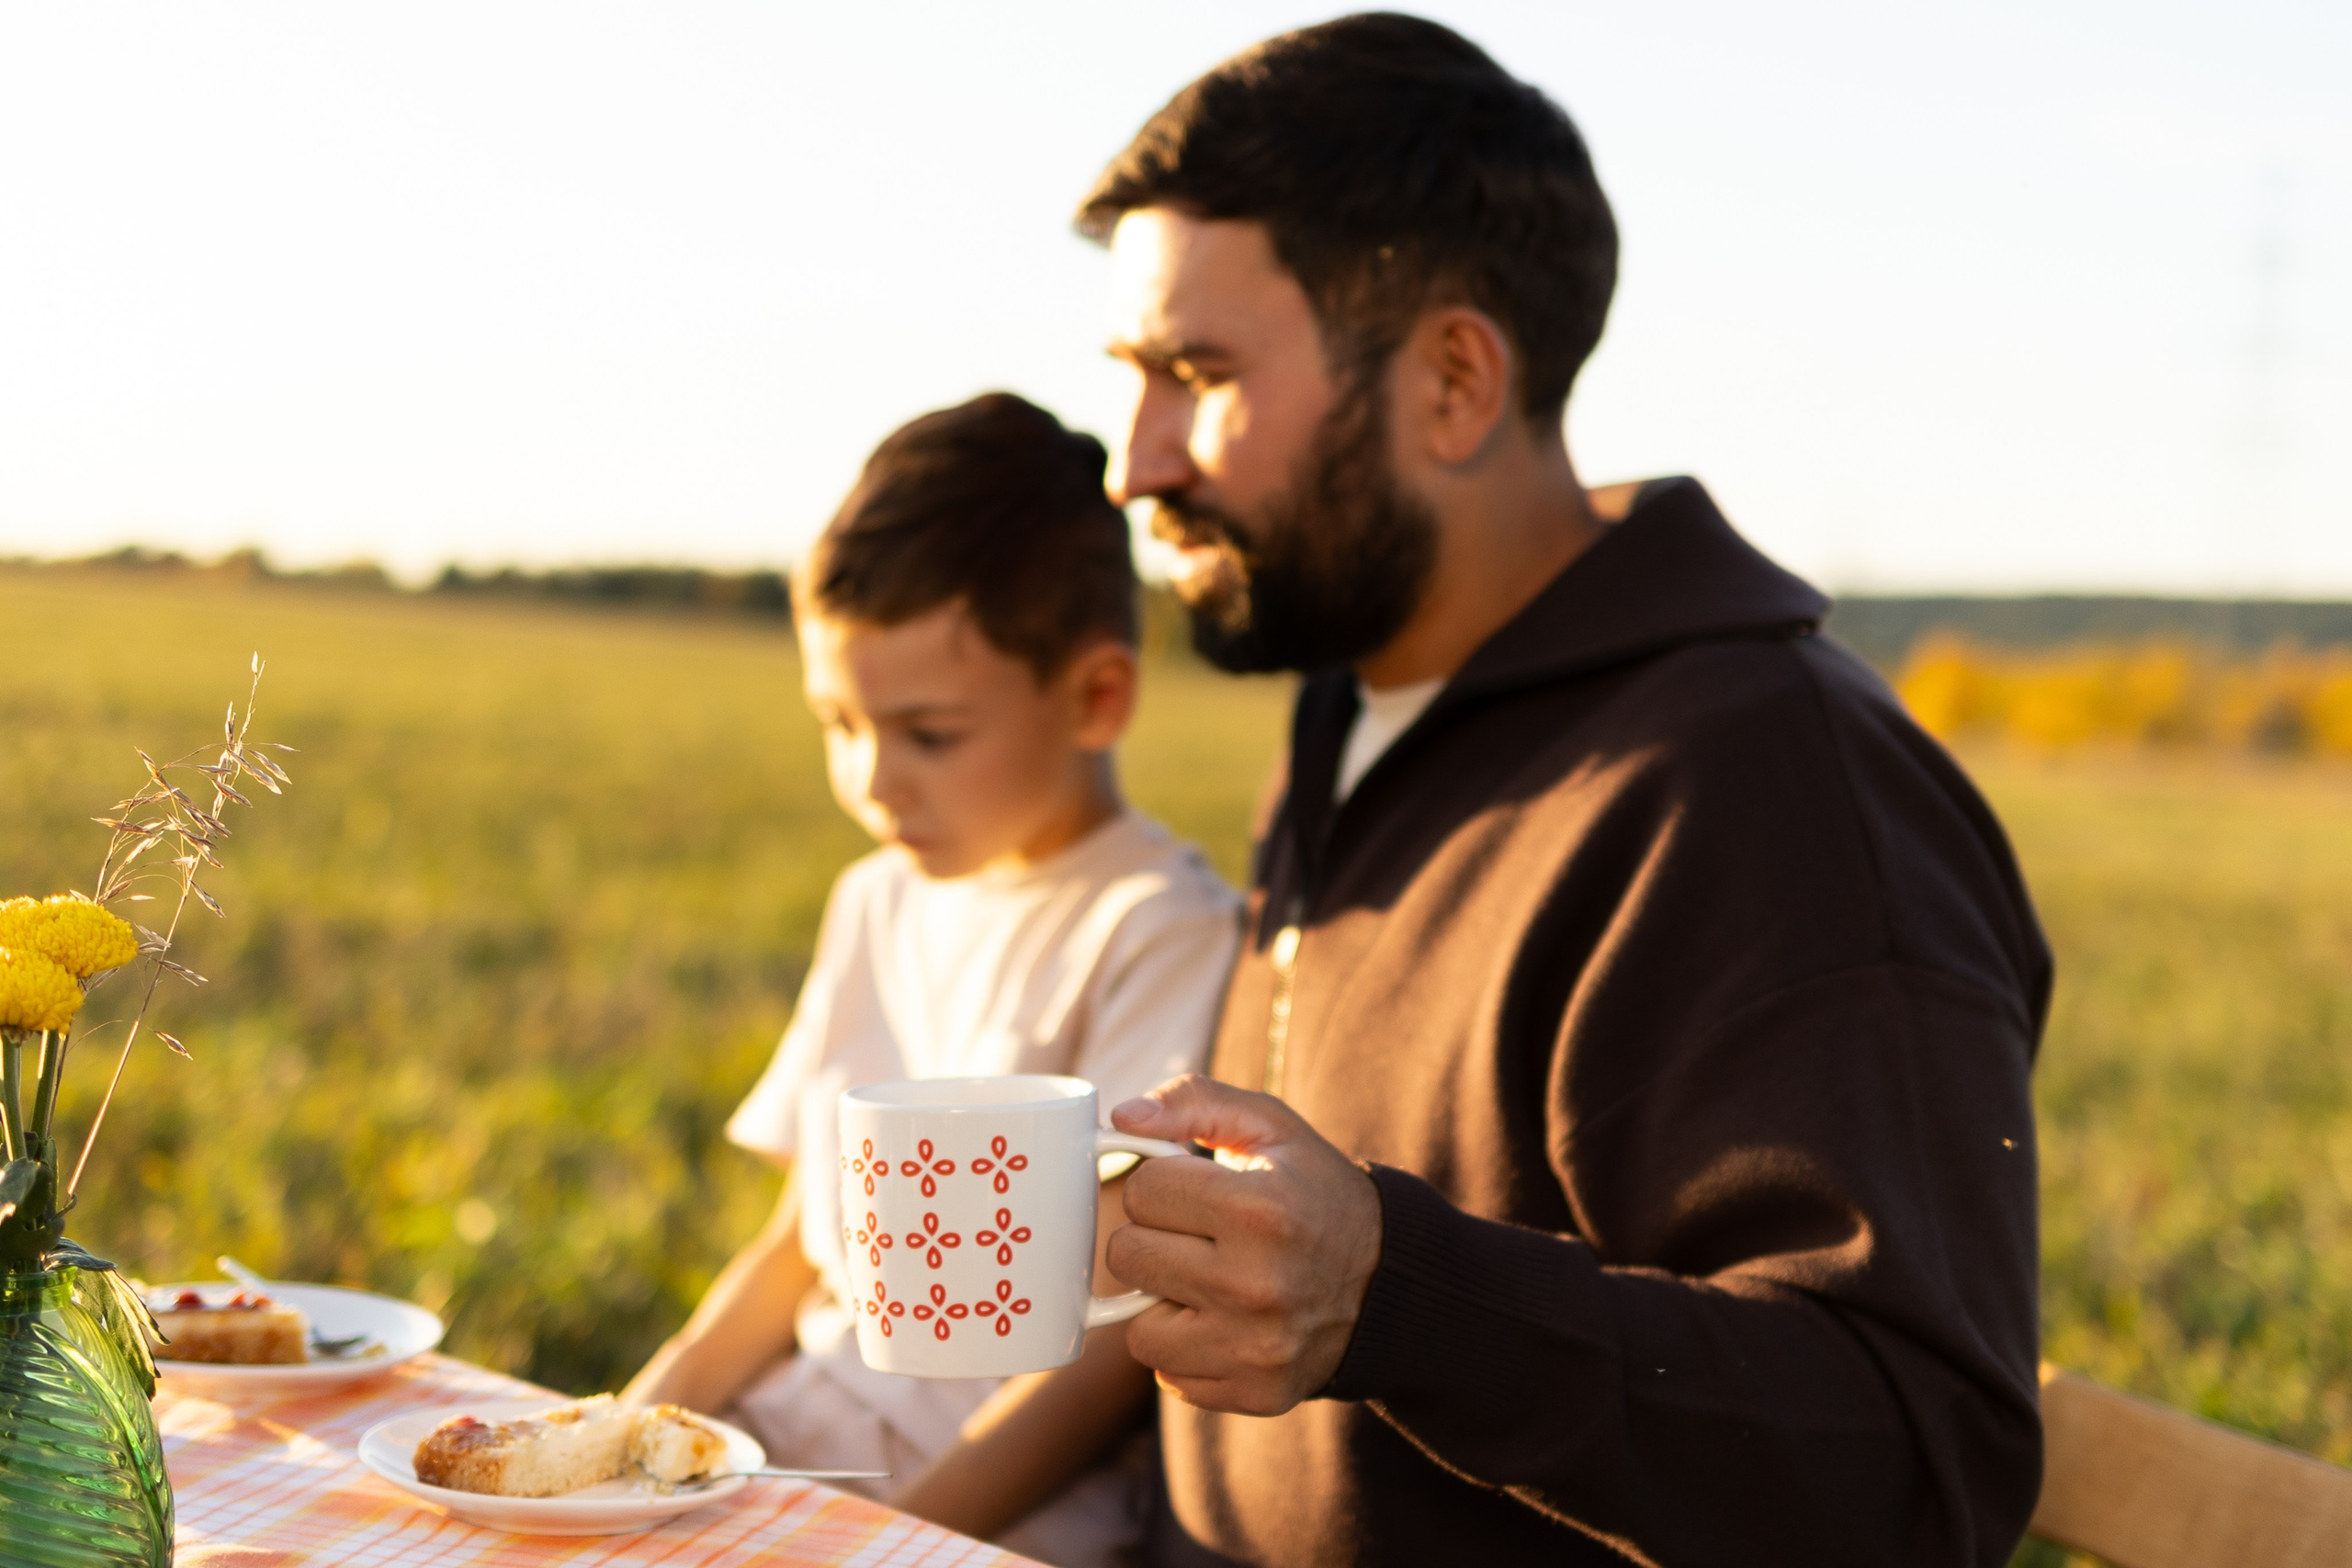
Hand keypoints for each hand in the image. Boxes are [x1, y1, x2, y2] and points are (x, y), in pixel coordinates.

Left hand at [1107, 1075, 1382, 1416]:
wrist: (1386, 1282)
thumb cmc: (1315, 1193)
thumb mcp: (1271, 1127)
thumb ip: (1194, 1101)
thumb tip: (1122, 1119)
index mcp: (1260, 1209)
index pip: (1141, 1191)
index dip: (1163, 1184)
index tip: (1196, 1190)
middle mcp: (1256, 1284)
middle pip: (1127, 1255)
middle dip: (1155, 1238)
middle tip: (1199, 1236)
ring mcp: (1255, 1348)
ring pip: (1135, 1328)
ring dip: (1162, 1303)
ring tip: (1209, 1283)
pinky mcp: (1254, 1392)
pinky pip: (1168, 1375)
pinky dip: (1186, 1351)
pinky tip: (1225, 1324)